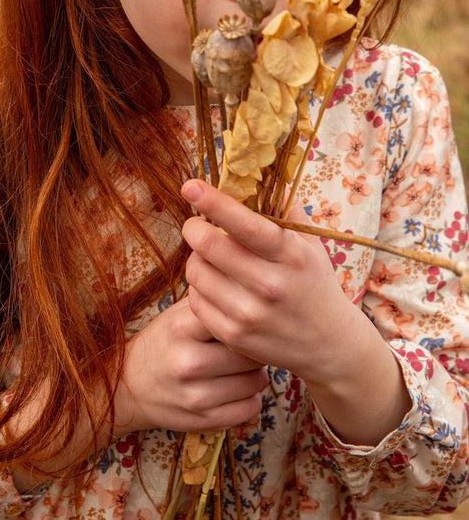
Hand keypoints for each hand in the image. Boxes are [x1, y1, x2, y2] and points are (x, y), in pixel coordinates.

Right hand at [116, 295, 268, 433]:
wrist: (126, 387)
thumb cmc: (161, 344)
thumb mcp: (175, 316)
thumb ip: (208, 303)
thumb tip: (247, 291)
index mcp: (181, 328)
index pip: (233, 316)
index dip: (246, 317)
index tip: (248, 319)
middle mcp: (188, 362)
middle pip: (249, 352)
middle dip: (255, 348)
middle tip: (249, 345)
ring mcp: (196, 395)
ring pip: (256, 381)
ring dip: (256, 374)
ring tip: (243, 367)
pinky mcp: (204, 421)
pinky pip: (251, 408)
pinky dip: (251, 398)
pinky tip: (238, 389)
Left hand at [180, 179, 360, 386]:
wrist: (330, 343)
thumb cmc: (312, 281)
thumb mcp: (308, 244)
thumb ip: (281, 211)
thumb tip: (249, 176)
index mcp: (290, 255)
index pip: (244, 224)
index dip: (213, 202)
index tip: (190, 186)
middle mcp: (270, 285)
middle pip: (208, 245)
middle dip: (194, 227)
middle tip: (196, 225)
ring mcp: (251, 314)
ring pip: (196, 272)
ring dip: (196, 257)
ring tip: (210, 257)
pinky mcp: (234, 335)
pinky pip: (195, 300)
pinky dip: (198, 286)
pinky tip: (214, 284)